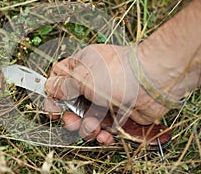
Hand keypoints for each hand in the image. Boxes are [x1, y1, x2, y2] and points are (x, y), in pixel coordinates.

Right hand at [44, 44, 169, 144]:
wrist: (151, 83)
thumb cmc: (116, 73)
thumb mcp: (82, 77)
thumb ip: (63, 86)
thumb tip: (49, 88)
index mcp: (81, 66)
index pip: (60, 78)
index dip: (53, 93)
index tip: (52, 106)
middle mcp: (91, 83)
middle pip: (70, 104)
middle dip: (69, 117)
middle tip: (71, 121)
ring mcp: (104, 99)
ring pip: (85, 119)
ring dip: (86, 127)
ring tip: (93, 126)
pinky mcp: (117, 114)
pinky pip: (103, 128)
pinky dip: (102, 134)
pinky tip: (105, 134)